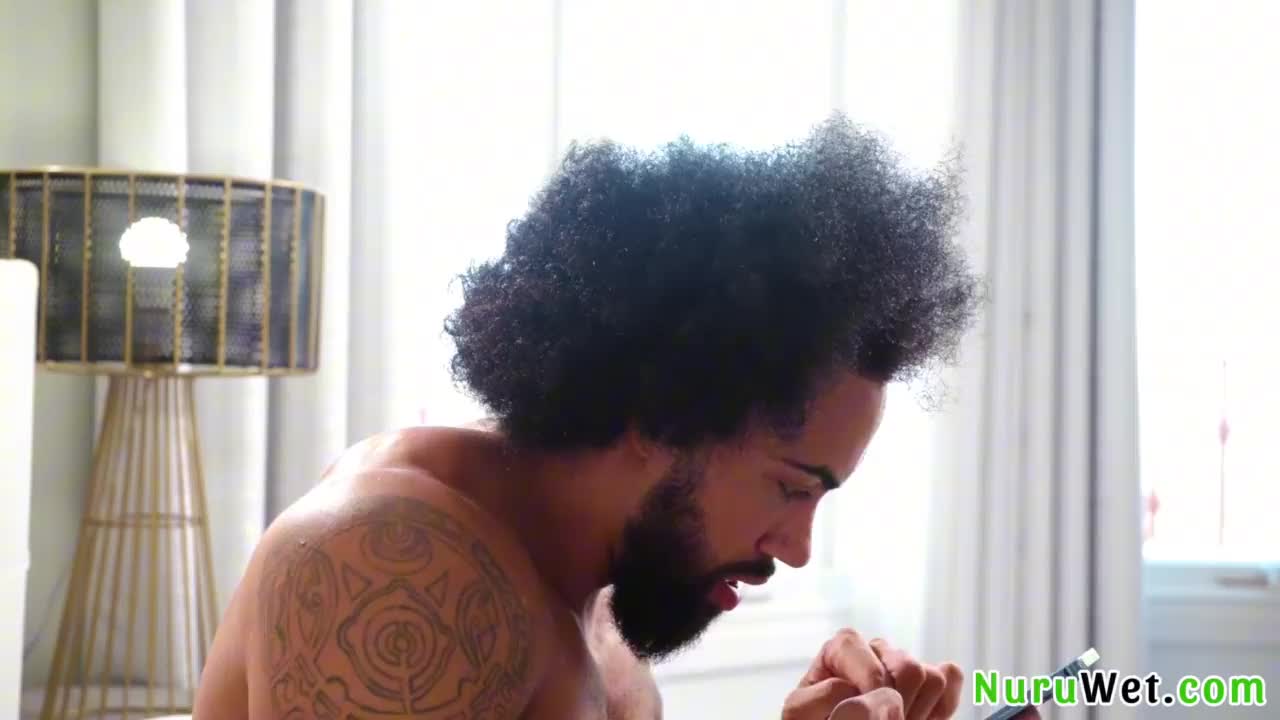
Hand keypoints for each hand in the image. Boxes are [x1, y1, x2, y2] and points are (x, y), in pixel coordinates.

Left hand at [781, 628, 969, 719]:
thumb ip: (821, 697)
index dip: (873, 693)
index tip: (860, 714)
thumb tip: (854, 689)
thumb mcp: (802, 711)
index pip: (874, 666)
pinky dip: (941, 705)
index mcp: (842, 648)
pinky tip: (917, 718)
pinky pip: (951, 677)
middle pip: (910, 668)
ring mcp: (904, 664)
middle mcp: (876, 650)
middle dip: (898, 705)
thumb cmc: (816, 719)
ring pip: (933, 677)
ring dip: (917, 709)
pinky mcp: (928, 681)